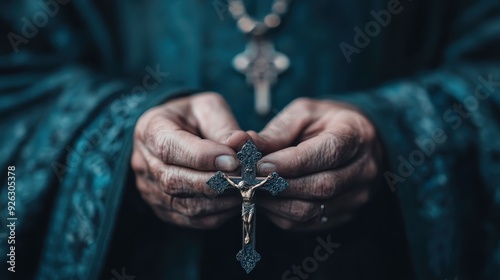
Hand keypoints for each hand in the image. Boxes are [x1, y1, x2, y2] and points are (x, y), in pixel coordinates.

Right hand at [131, 92, 249, 227]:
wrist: (178, 131)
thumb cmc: (194, 117)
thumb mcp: (208, 108)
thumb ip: (224, 127)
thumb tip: (242, 144)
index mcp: (150, 129)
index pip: (169, 148)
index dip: (203, 157)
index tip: (234, 160)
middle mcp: (143, 162)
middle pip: (174, 181)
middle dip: (214, 182)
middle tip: (245, 177)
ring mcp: (150, 189)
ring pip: (183, 205)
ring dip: (219, 201)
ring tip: (245, 189)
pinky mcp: (163, 208)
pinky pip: (190, 219)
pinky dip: (217, 213)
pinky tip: (235, 200)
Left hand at [249, 98, 382, 230]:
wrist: (356, 139)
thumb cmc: (326, 122)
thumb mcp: (303, 113)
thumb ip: (277, 131)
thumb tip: (245, 145)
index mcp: (355, 136)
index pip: (327, 155)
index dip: (290, 163)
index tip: (260, 164)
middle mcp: (363, 169)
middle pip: (320, 187)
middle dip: (279, 185)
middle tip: (249, 179)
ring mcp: (357, 196)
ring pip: (311, 210)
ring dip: (276, 204)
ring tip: (254, 189)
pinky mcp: (344, 214)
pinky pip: (307, 223)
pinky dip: (281, 215)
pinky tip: (267, 200)